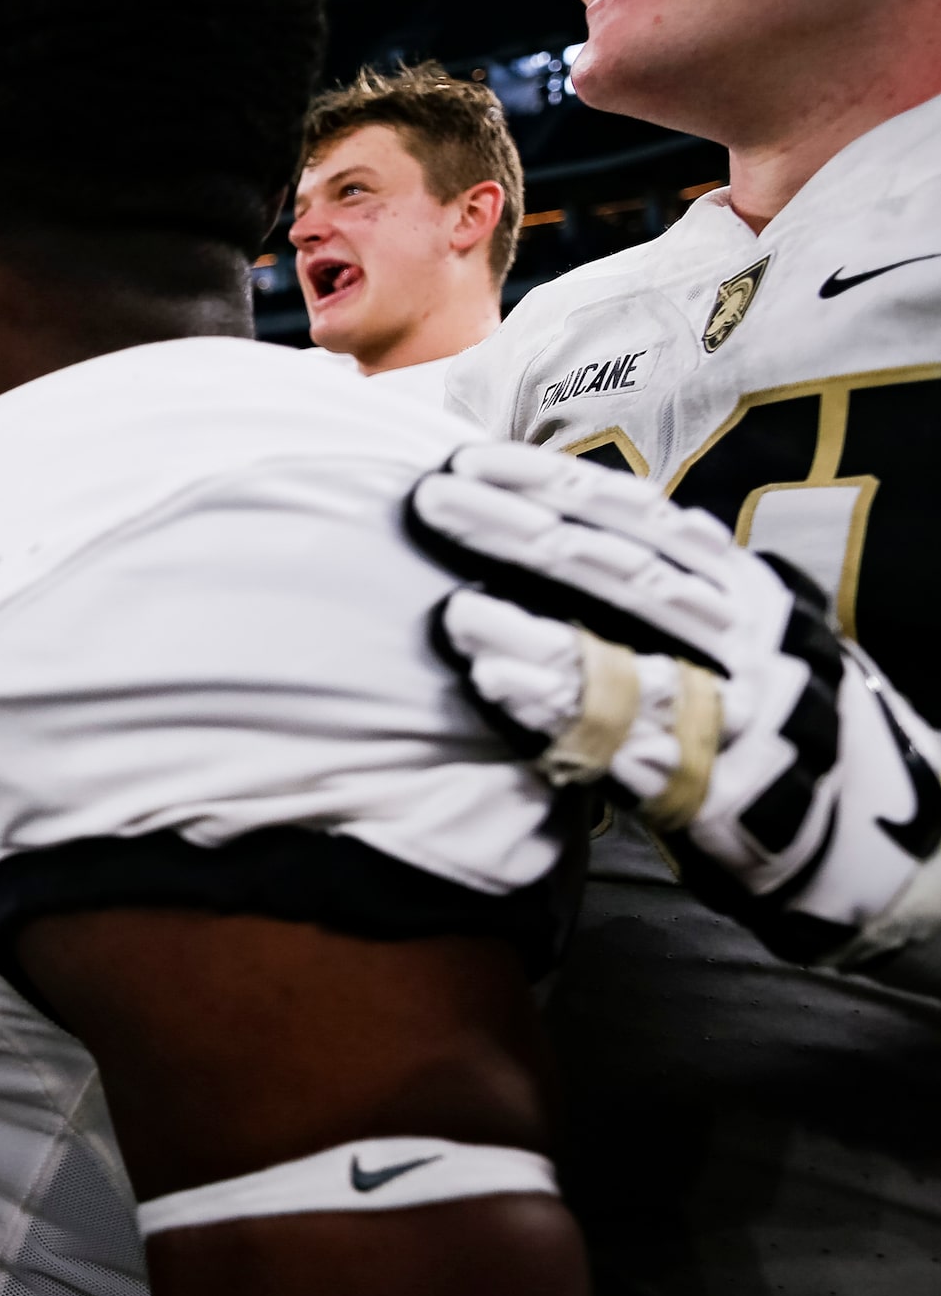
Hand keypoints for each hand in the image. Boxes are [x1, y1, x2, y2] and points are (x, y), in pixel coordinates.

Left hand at [411, 440, 940, 965]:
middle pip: (624, 570)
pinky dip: (560, 714)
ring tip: (455, 610)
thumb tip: (600, 525)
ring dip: (535, 632)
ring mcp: (739, 711)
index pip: (640, 519)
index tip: (471, 461)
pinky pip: (627, 744)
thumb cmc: (767, 719)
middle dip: (523, 532)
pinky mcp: (721, 787)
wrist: (864, 834)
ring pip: (628, 657)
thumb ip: (671, 587)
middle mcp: (745, 638)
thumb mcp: (735, 635)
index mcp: (742, 589)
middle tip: (433, 504)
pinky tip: (499, 685)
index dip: (555, 484)